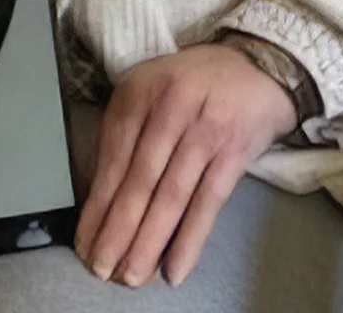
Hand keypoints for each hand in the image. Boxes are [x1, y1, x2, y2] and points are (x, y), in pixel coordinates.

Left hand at [74, 44, 297, 288]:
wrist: (257, 66)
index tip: (86, 241)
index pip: (112, 156)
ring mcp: (206, 127)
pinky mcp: (235, 149)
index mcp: (140, 90)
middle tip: (103, 268)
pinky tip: (175, 268)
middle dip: (118, 231)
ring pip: (171, 195)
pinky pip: (208, 201)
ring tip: (132, 276)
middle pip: (139, 179)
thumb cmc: (194, 85)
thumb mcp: (152, 92)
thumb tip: (102, 200)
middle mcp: (171, 105)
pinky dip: (190, 239)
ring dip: (149, 242)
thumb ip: (129, 133)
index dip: (98, 205)